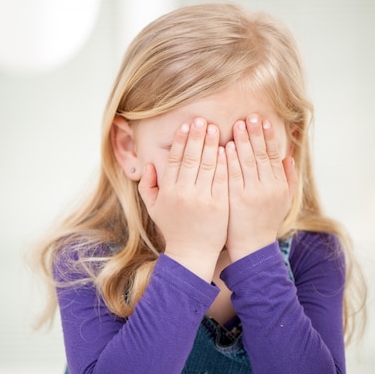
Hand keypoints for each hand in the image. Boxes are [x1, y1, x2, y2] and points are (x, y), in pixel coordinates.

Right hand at [138, 118, 228, 281]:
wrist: (192, 253)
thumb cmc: (174, 229)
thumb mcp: (154, 208)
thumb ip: (147, 186)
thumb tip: (148, 164)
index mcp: (169, 191)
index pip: (175, 159)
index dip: (181, 141)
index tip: (186, 125)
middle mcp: (184, 192)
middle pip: (191, 158)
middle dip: (197, 136)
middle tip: (202, 119)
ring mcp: (203, 198)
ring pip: (208, 165)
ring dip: (212, 144)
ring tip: (216, 128)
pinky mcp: (219, 204)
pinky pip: (222, 179)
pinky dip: (224, 162)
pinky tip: (227, 148)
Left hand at [225, 114, 297, 261]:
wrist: (251, 248)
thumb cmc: (265, 222)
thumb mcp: (284, 200)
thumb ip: (288, 177)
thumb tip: (289, 155)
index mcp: (279, 185)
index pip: (274, 155)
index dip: (268, 136)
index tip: (263, 120)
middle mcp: (268, 188)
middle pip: (261, 155)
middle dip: (255, 134)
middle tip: (249, 116)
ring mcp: (252, 194)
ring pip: (248, 162)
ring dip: (243, 142)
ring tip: (237, 125)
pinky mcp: (236, 200)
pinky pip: (233, 175)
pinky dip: (230, 160)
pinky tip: (226, 147)